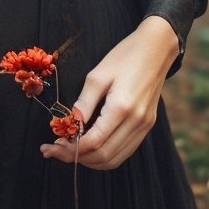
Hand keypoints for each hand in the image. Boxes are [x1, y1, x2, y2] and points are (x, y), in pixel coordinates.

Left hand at [39, 15, 179, 170]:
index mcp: (122, 107)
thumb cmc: (125, 56)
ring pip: (115, 159)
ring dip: (91, 160)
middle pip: (104, 156)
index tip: (52, 146)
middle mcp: (136, 122)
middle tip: (57, 150)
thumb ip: (84, 103)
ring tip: (71, 150)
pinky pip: (125, 150)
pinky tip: (92, 146)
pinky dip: (106, 155)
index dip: (70, 148)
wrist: (157, 48)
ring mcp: (144, 126)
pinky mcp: (147, 126)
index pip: (94, 142)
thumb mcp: (98, 75)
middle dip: (77, 158)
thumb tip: (70, 126)